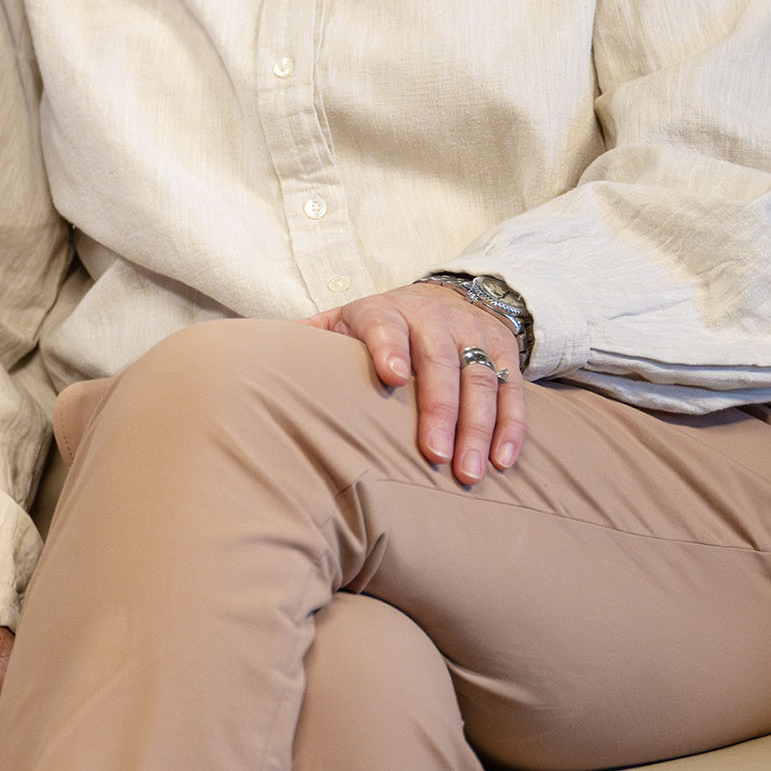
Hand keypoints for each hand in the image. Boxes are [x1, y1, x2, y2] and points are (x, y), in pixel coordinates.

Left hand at [306, 282, 526, 484]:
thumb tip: (257, 360)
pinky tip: (504, 462)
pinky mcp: (506, 351)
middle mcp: (434, 320)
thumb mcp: (345, 321)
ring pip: (482, 382)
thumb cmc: (381, 326)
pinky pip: (513, 392)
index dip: (389, 349)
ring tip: (468, 473)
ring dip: (479, 429)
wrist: (447, 297)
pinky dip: (512, 428)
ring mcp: (474, 335)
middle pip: (441, 364)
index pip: (386, 326)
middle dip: (440, 410)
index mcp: (386, 312)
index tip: (393, 377)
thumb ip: (312, 339)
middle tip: (435, 455)